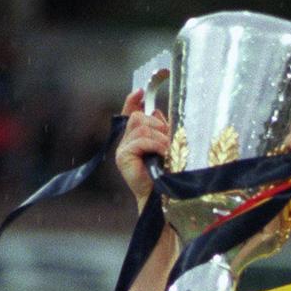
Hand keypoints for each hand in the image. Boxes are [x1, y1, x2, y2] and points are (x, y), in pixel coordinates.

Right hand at [115, 88, 169, 208]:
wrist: (162, 198)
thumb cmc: (166, 176)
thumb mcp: (166, 146)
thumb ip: (160, 130)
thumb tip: (156, 111)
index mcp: (134, 140)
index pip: (130, 114)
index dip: (132, 101)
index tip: (140, 91)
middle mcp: (126, 143)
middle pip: (138, 117)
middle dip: (157, 126)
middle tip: (168, 142)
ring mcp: (123, 150)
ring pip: (141, 126)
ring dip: (159, 137)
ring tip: (167, 151)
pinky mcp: (124, 157)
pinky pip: (141, 139)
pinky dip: (155, 144)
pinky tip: (162, 155)